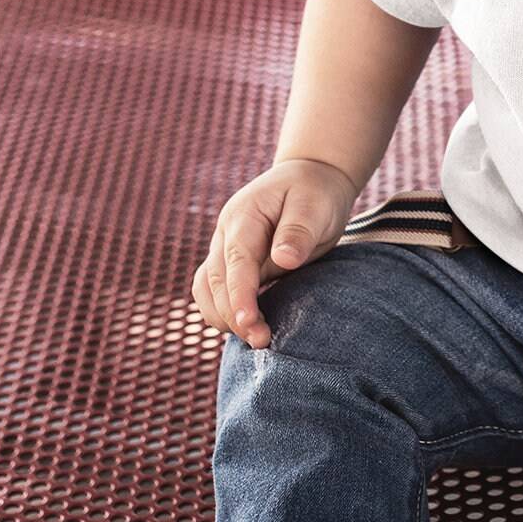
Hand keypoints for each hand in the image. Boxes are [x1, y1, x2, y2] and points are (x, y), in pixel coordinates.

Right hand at [191, 158, 359, 348]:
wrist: (310, 179)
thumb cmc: (315, 193)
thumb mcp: (315, 205)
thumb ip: (298, 231)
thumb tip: (283, 260)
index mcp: (244, 217)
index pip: (235, 262)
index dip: (239, 296)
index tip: (249, 323)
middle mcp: (226, 235)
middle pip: (215, 282)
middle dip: (233, 315)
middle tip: (263, 342)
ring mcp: (226, 249)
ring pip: (207, 290)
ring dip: (223, 317)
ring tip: (256, 339)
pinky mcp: (234, 264)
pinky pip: (217, 291)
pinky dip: (225, 311)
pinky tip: (248, 326)